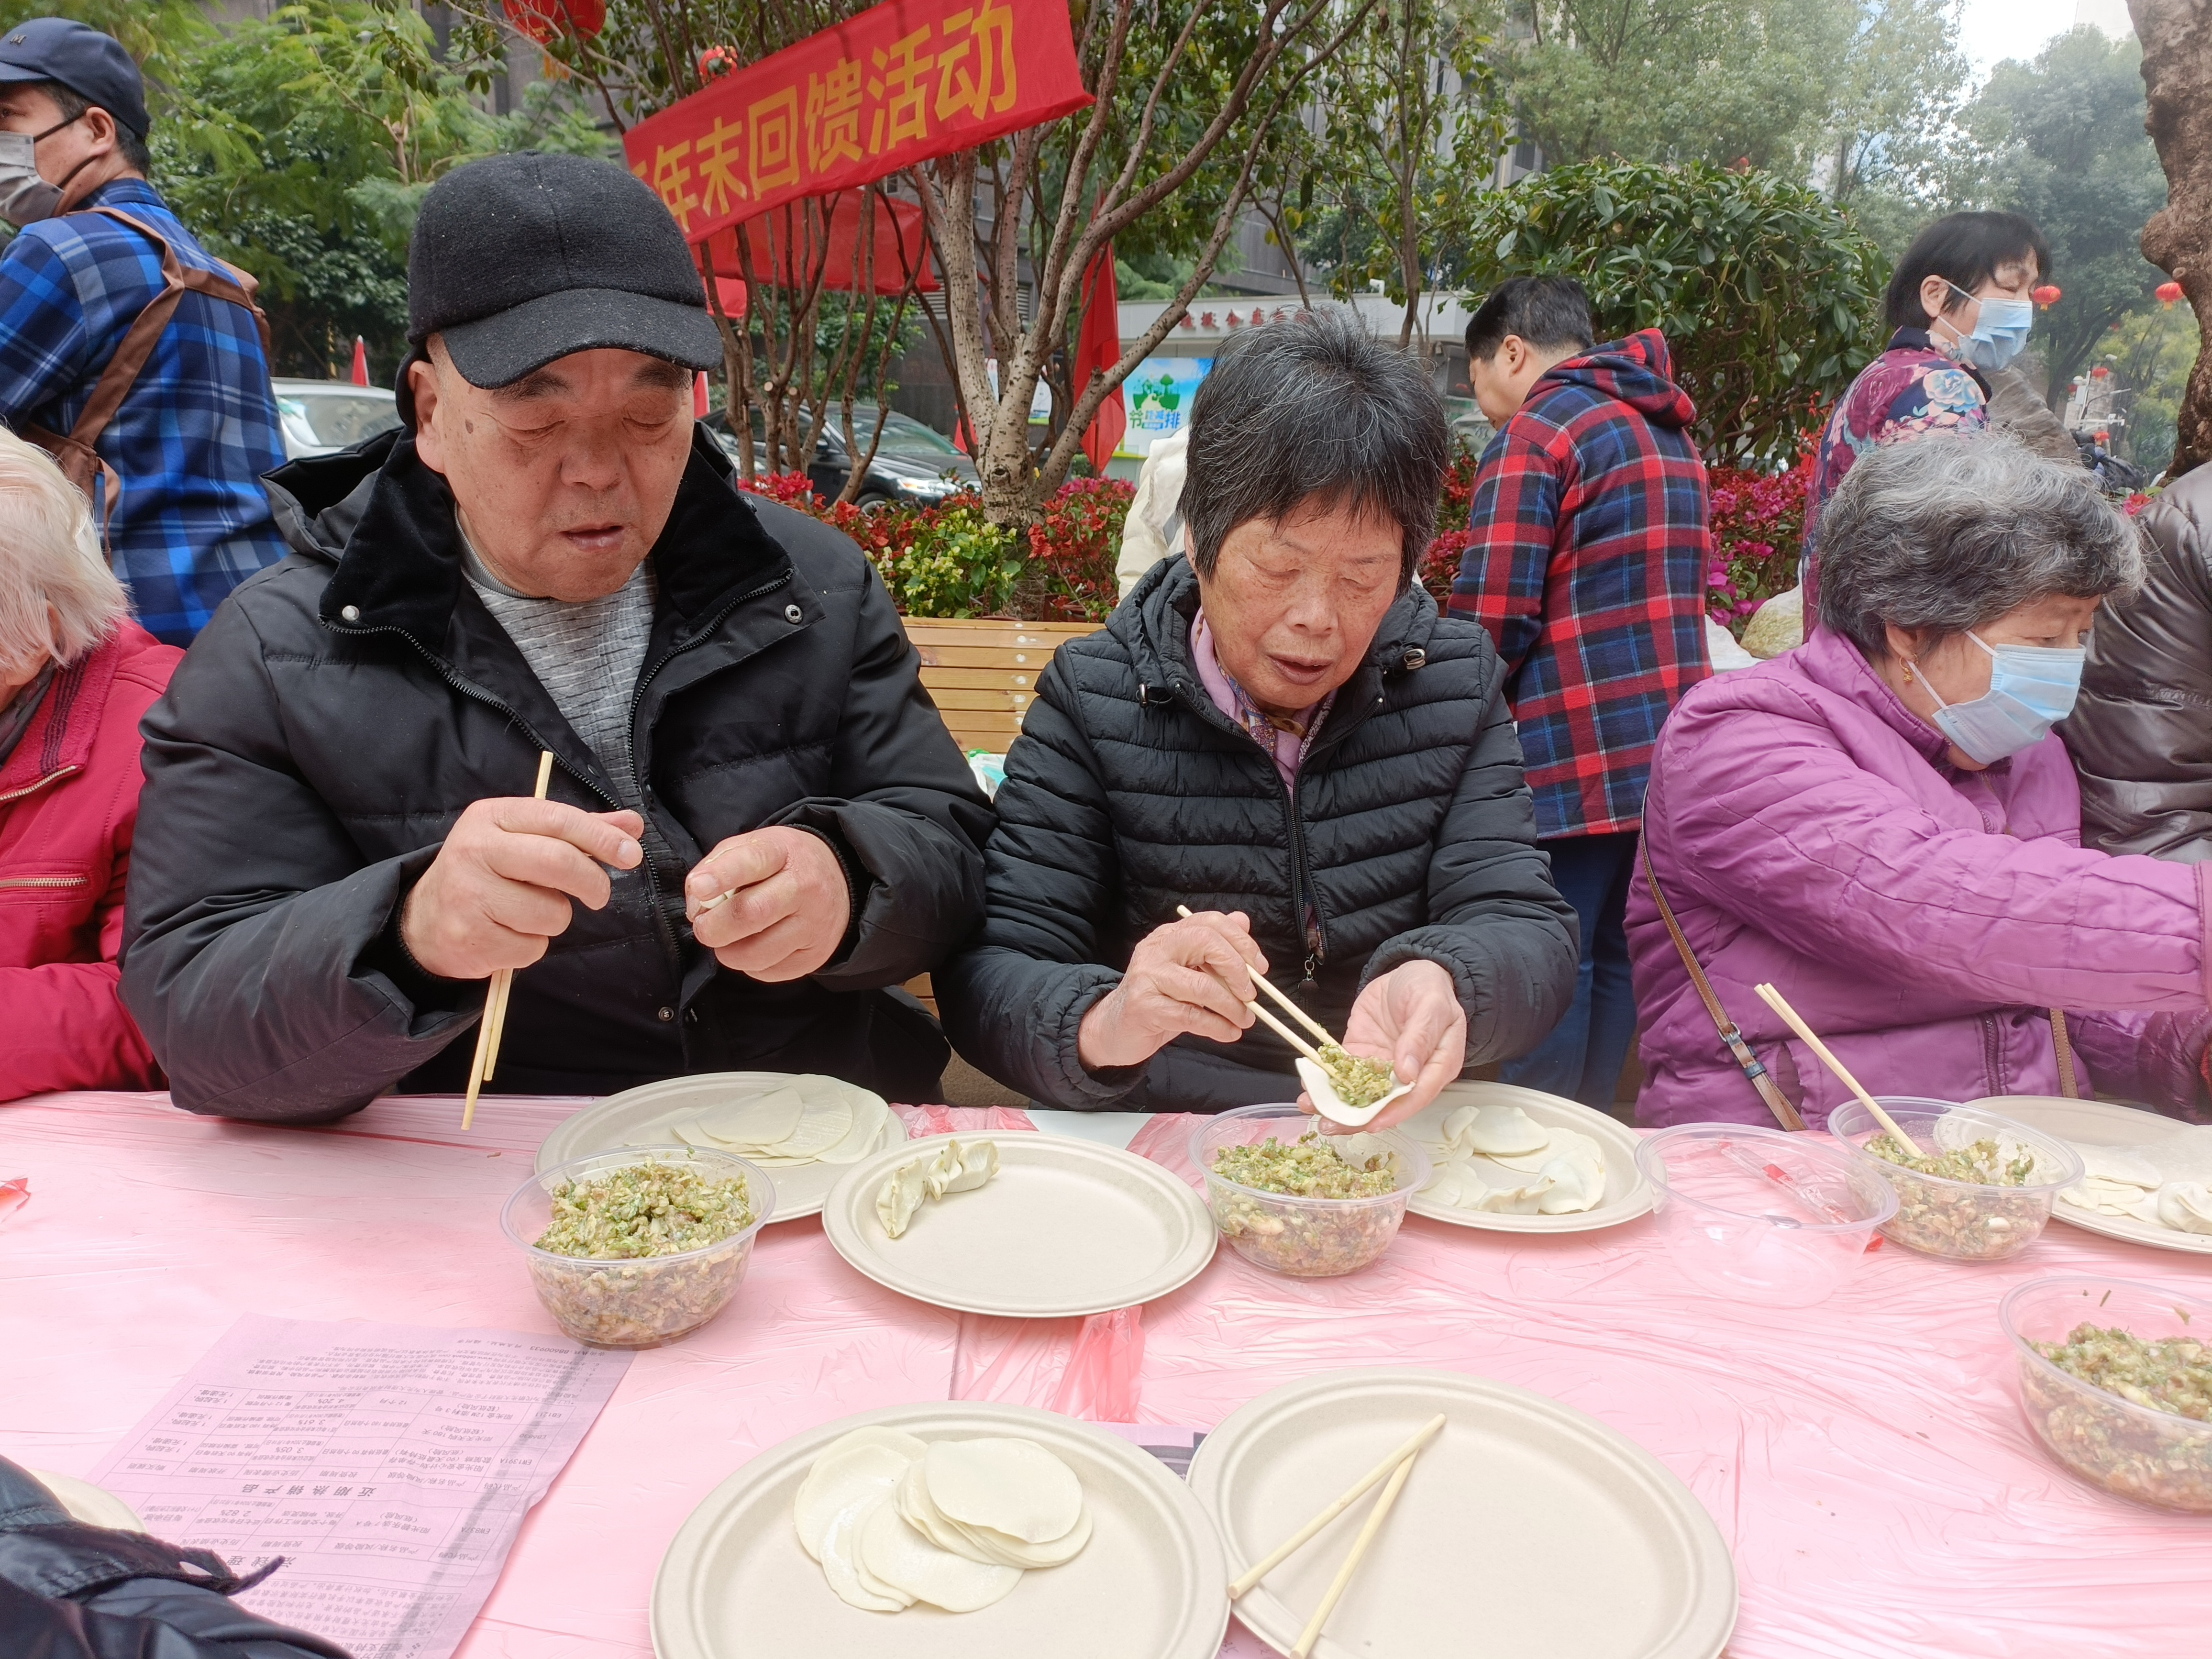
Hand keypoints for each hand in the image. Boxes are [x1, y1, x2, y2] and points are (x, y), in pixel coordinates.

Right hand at [400, 798, 643, 980]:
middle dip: (592, 882)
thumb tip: (632, 824)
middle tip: (598, 895)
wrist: (425, 920)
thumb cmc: (489, 874)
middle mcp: (475, 850)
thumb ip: (578, 831)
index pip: (559, 819)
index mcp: (491, 816)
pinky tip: (508, 934)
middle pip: (559, 862)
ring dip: (555, 919)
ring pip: (552, 911)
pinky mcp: (472, 937)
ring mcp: (469, 894)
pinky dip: (532, 946)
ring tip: (527, 913)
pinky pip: (533, 947)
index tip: (632, 854)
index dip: (603, 838)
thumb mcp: (524, 840)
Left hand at [686, 826, 851, 980]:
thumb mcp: (753, 847)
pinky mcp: (813, 957)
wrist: (840, 883)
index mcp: (783, 852)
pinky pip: (766, 972)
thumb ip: (717, 867)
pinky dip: (748, 964)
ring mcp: (812, 925)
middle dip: (714, 926)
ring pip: (755, 953)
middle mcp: (804, 887)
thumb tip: (697, 907)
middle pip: (751, 914)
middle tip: (704, 927)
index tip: (700, 887)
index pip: (752, 861)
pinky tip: (755, 945)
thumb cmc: (783, 865)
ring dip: (728, 951)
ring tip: (729, 938)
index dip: (722, 876)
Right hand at [1077, 910, 1266, 1071]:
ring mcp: (1148, 976)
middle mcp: (1157, 949)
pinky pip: (1191, 1015)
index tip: (1260, 967)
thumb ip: (1214, 950)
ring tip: (1244, 1021)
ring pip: (1202, 986)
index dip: (1241, 942)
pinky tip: (1228, 1033)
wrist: (1116, 1028)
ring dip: (1231, 1007)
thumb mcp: (1188, 972)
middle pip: (1206, 942)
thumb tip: (1243, 922)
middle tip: (1251, 995)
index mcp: (1170, 936)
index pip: (1210, 922)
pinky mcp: (1144, 1006)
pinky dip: (1217, 1027)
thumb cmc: (1159, 1000)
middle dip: (1237, 970)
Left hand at [1304, 959, 1465, 1130]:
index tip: (1372, 1123)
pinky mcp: (1363, 1054)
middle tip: (1330, 1124)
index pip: (1417, 1096)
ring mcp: (1384, 1066)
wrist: (1410, 972)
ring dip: (1336, 1103)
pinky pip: (1344, 1072)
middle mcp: (1410, 1074)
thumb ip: (1420, 1038)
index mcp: (1437, 1066)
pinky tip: (1309, 1086)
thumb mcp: (1431, 1006)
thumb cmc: (1430, 988)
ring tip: (1311, 1106)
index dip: (1394, 1112)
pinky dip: (1327, 1080)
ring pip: (1361, 1092)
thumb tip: (1408, 1073)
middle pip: (1385, 1103)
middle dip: (1356, 1117)